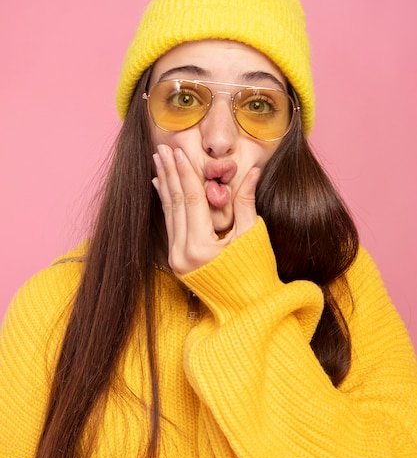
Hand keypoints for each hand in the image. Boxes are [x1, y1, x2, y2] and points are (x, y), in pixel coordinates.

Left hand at [152, 144, 259, 273]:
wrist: (246, 308)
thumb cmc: (255, 273)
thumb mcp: (252, 235)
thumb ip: (247, 202)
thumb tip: (253, 170)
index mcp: (201, 247)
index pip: (191, 201)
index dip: (185, 173)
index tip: (178, 151)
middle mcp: (182, 253)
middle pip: (175, 204)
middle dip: (170, 174)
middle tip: (163, 148)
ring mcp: (176, 258)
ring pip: (169, 213)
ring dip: (165, 185)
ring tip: (159, 161)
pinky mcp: (176, 260)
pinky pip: (169, 225)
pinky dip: (166, 203)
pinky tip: (161, 186)